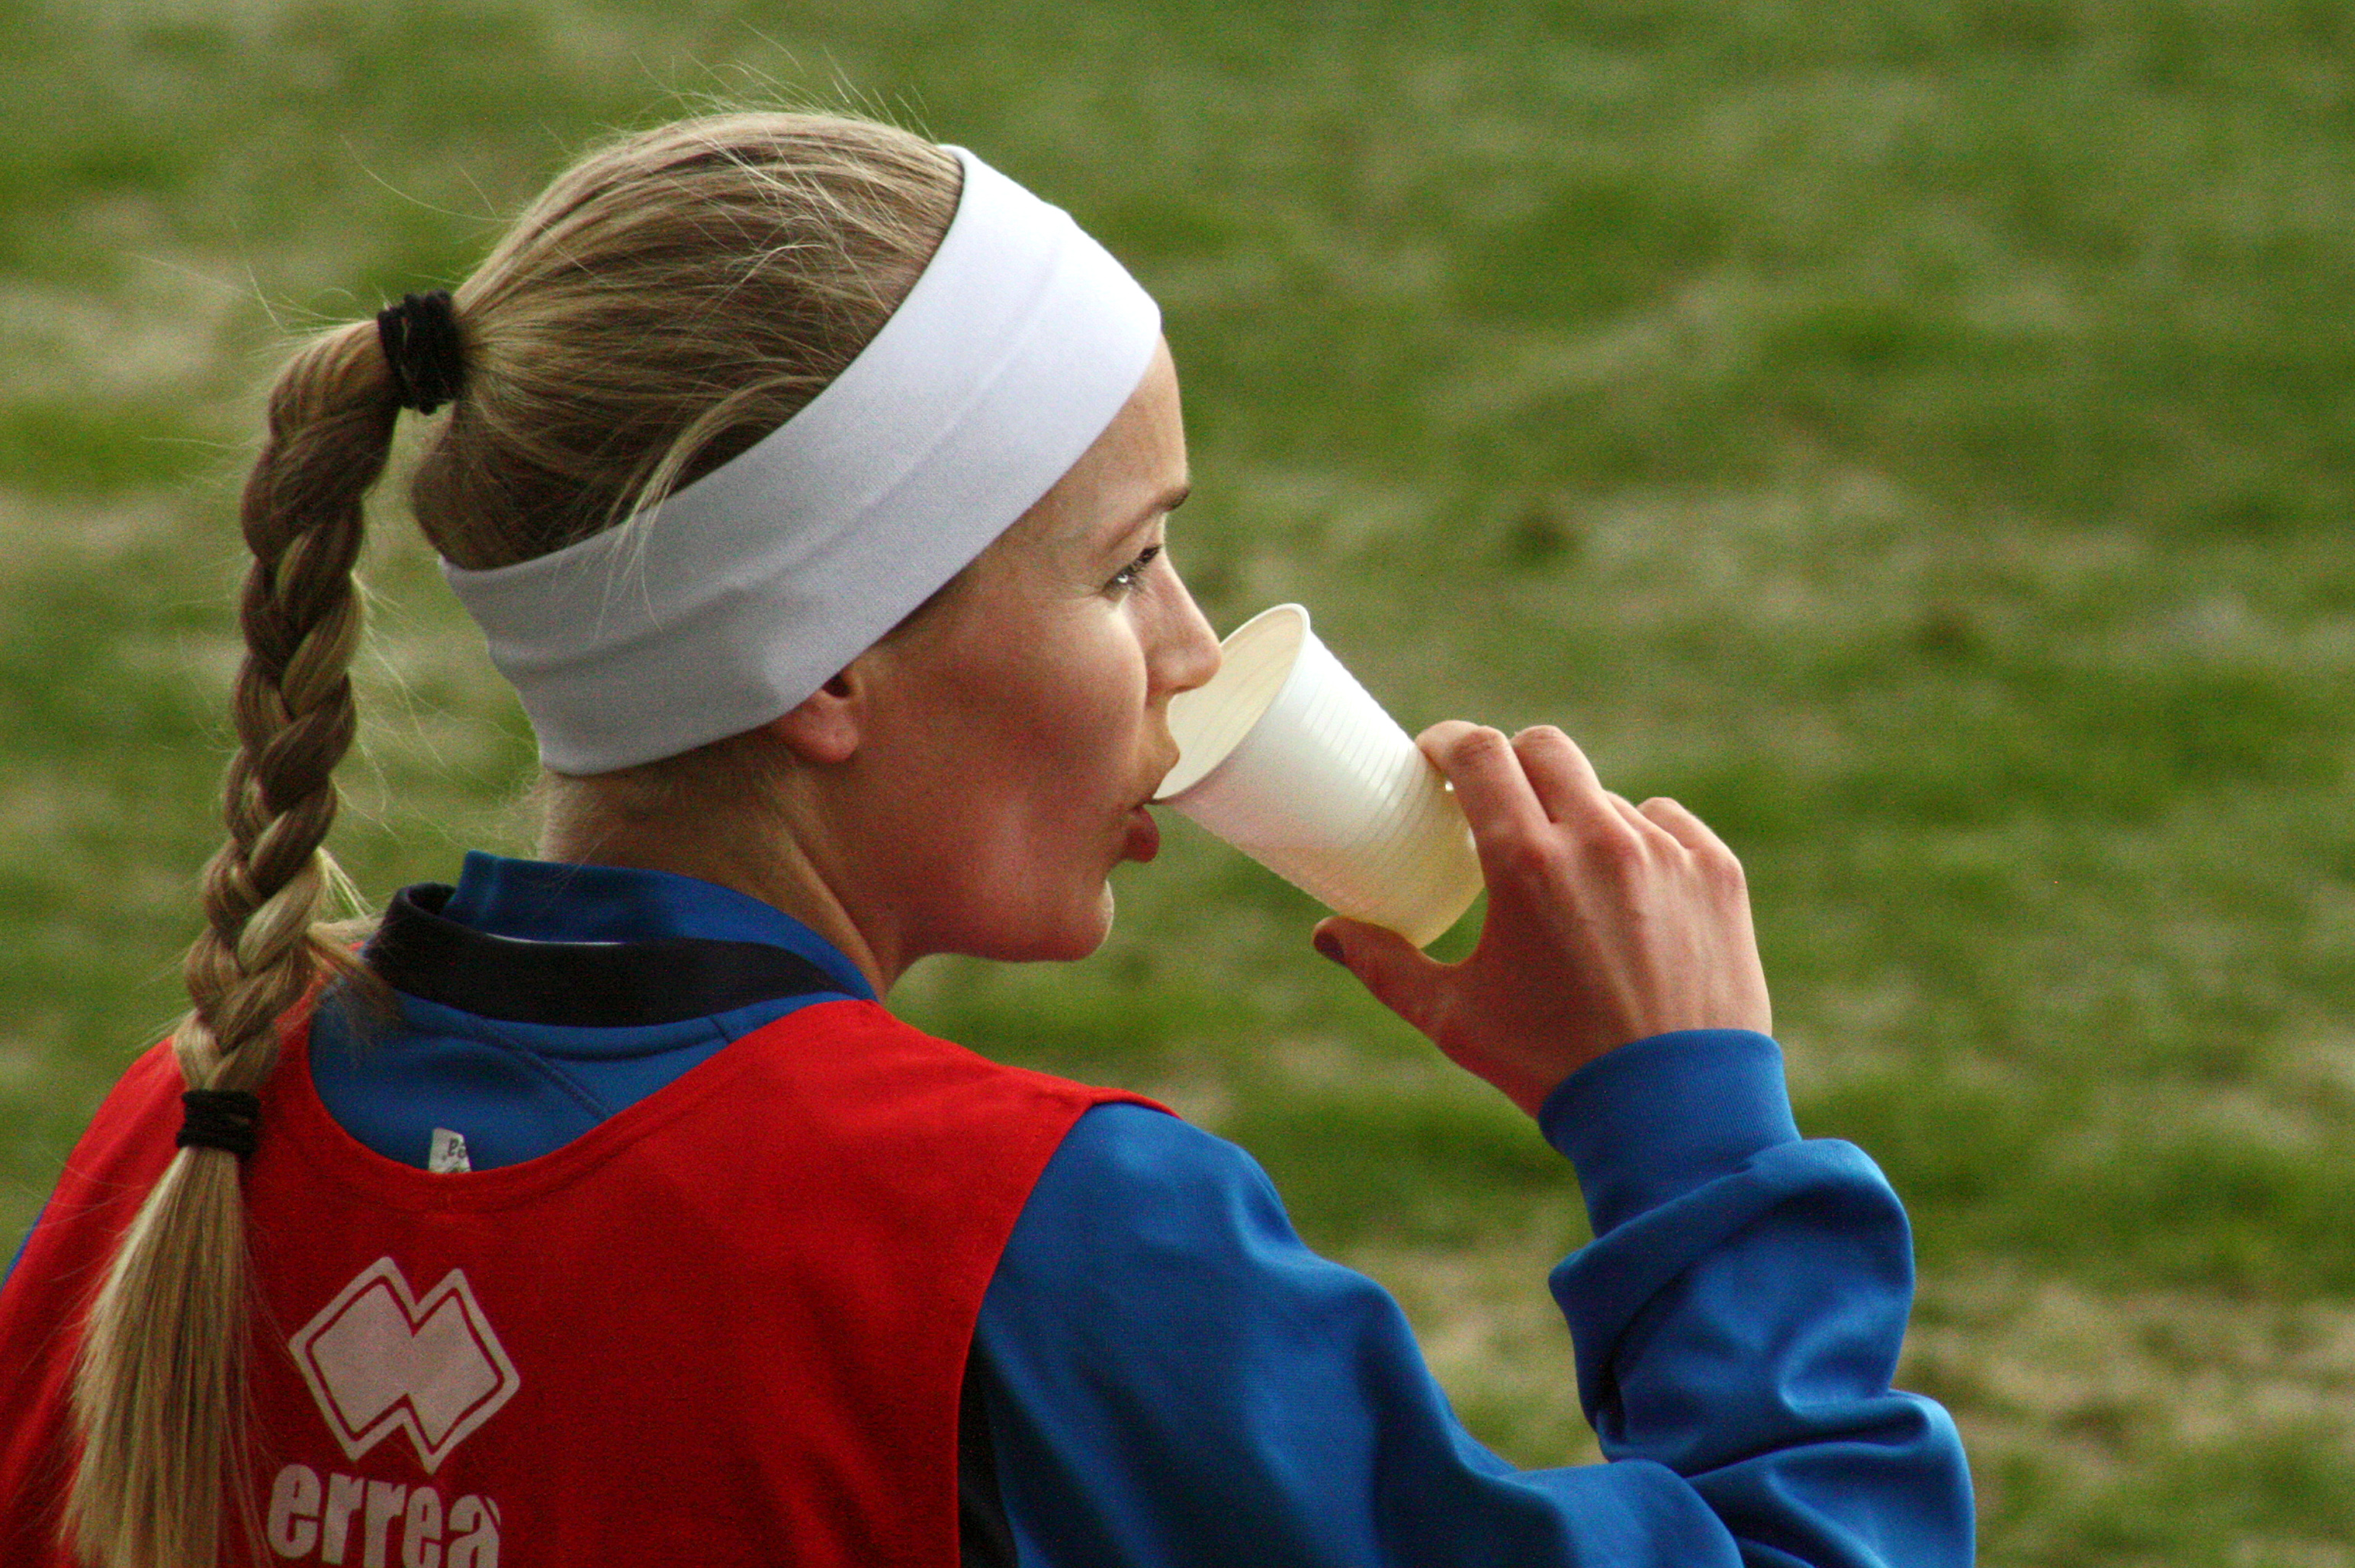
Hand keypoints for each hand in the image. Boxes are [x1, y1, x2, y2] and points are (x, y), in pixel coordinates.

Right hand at [1312, 722, 1771, 1116]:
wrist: (1676, 1113)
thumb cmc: (1552, 1067)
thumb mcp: (1454, 1019)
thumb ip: (1383, 966)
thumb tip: (1328, 933)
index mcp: (1525, 863)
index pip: (1479, 751)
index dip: (1448, 742)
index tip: (1435, 758)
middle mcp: (1600, 840)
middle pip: (1543, 748)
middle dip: (1510, 764)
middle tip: (1494, 805)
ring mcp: (1667, 851)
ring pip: (1605, 796)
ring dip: (1574, 816)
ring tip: (1564, 876)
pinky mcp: (1717, 873)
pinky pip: (1668, 823)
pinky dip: (1639, 842)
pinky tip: (1625, 892)